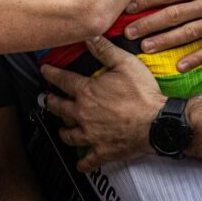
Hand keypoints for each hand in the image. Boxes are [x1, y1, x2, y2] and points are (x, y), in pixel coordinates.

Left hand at [41, 36, 165, 170]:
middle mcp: (84, 114)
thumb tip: (89, 36)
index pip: (63, 81)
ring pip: (69, 134)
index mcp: (87, 92)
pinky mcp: (102, 151)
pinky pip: (88, 161)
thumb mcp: (125, 64)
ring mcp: (91, 135)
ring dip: (63, 130)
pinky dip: (82, 163)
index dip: (51, 74)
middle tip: (47, 99)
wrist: (157, 122)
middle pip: (60, 108)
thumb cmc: (143, 94)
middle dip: (51, 102)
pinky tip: (80, 164)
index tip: (44, 71)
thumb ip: (105, 50)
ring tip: (61, 128)